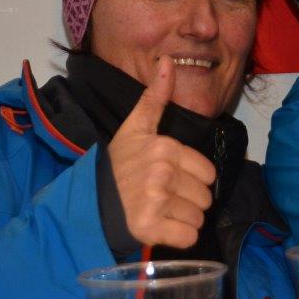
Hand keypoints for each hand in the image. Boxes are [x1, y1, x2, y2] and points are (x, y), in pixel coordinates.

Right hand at [107, 56, 216, 248]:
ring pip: (198, 218)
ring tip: (160, 212)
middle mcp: (163, 173)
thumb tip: (168, 60)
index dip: (193, 178)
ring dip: (183, 220)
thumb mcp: (136, 128)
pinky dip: (178, 238)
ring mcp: (156, 201)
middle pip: (205, 197)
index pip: (207, 173)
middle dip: (189, 201)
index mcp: (165, 148)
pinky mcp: (150, 228)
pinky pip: (188, 238)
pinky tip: (160, 228)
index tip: (171, 178)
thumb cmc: (118, 164)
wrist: (90, 200)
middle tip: (164, 197)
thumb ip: (156, 97)